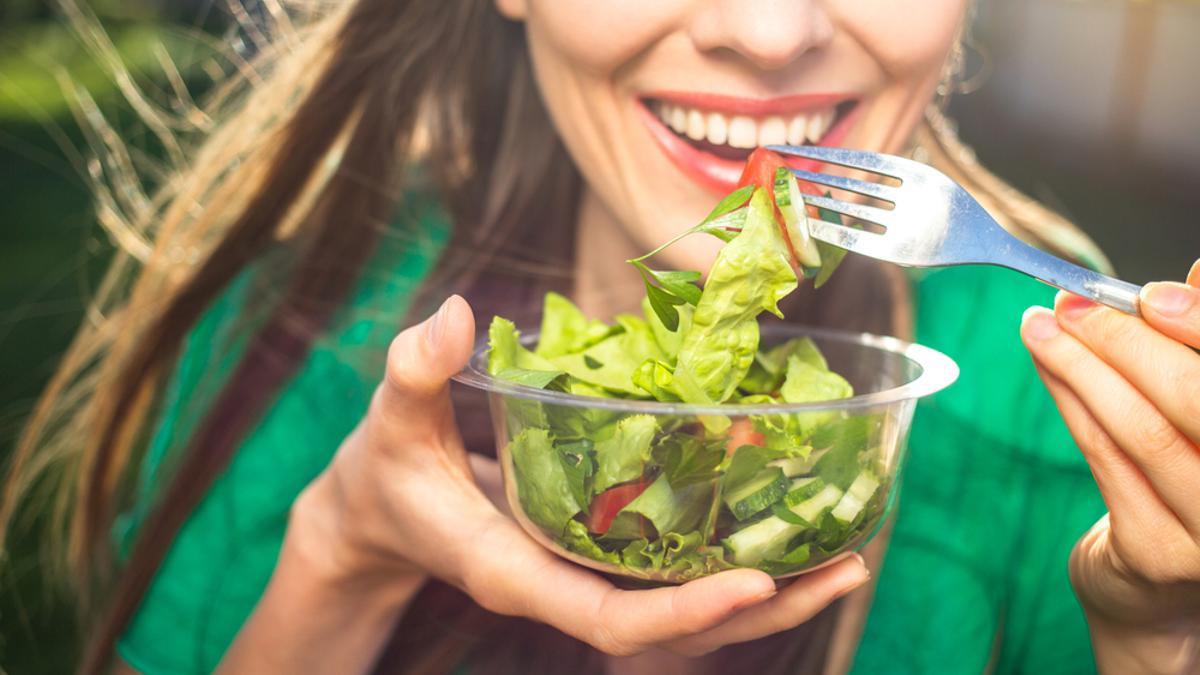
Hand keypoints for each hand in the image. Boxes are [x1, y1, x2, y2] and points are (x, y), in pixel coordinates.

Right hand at [289, 295, 869, 657]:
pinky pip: (676, 572)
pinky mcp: (598, 555)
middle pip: (674, 631)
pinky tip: (785, 518)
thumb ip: (415, 373)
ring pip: (686, 609)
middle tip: (849, 565)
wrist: (383, 513)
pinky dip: (733, 555)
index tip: (756, 582)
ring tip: (849, 553)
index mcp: (516, 572)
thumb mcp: (391, 421)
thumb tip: (454, 317)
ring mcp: (584, 578)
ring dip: (770, 589)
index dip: (682, 613)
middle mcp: (562, 588)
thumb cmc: (389, 472)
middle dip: (763, 608)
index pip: (608, 621)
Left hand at [1020, 260, 1199, 668]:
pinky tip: (1047, 366)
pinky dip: (1071, 402)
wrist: (1163, 589)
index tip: (1149, 292)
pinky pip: (1104, 458)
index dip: (1197, 324)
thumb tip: (1189, 276)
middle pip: (1193, 398)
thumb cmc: (1190, 476)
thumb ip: (1198, 350)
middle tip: (1071, 303)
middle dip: (1125, 341)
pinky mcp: (1159, 552)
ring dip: (1081, 366)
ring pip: (1141, 429)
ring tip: (1040, 325)